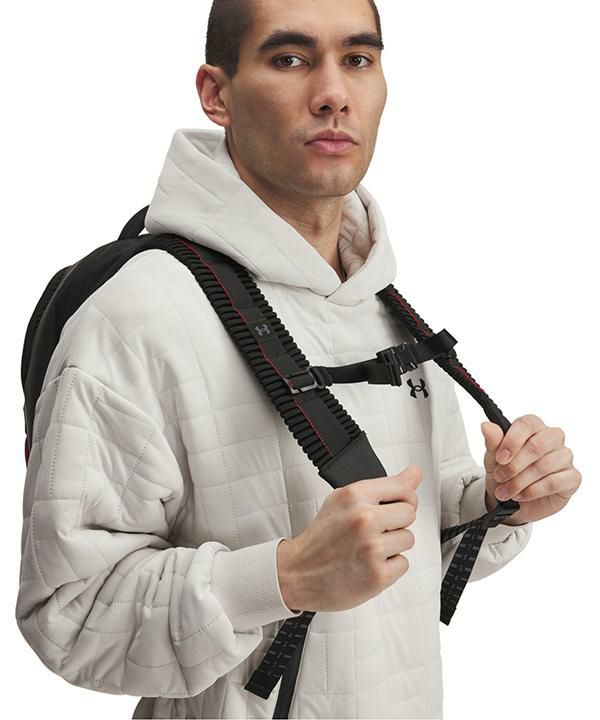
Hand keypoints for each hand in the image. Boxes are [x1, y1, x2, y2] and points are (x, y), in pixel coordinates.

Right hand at [278, 465, 421, 612]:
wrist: (298, 572)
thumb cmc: (322, 537)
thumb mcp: (344, 501)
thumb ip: (383, 487)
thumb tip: (414, 473)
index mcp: (355, 496)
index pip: (403, 487)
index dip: (404, 497)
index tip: (399, 503)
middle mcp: (364, 519)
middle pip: (409, 512)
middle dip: (395, 522)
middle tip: (374, 530)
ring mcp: (372, 547)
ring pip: (408, 539)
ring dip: (393, 545)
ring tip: (368, 548)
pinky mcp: (379, 575)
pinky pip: (403, 563)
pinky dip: (389, 566)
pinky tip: (369, 564)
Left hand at [481, 414, 580, 525]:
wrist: (511, 503)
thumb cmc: (505, 474)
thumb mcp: (493, 460)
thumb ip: (492, 442)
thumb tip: (486, 426)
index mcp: (533, 428)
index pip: (527, 424)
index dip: (512, 441)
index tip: (500, 458)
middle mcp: (552, 439)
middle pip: (538, 445)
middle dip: (515, 465)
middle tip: (500, 477)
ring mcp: (564, 458)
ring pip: (544, 465)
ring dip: (520, 481)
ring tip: (506, 491)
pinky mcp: (572, 478)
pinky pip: (554, 482)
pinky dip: (533, 491)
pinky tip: (520, 495)